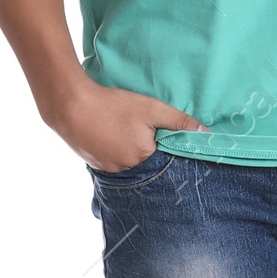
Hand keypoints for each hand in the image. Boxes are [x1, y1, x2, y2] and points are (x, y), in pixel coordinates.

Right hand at [44, 78, 206, 172]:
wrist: (70, 106)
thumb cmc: (113, 106)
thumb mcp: (151, 108)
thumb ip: (179, 121)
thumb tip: (206, 133)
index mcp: (144, 159)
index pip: (166, 161)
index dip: (168, 149)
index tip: (166, 138)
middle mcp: (128, 171)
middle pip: (148, 165)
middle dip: (150, 151)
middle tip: (142, 132)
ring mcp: (110, 170)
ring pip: (131, 166)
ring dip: (133, 153)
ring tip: (127, 133)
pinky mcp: (96, 166)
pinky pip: (115, 164)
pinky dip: (118, 154)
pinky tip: (113, 138)